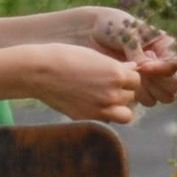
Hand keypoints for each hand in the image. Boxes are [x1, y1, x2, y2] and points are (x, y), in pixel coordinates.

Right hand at [21, 43, 144, 124]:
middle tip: (109, 85)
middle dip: (124, 91)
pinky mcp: (88, 117)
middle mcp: (112, 93)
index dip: (128, 76)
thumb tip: (131, 69)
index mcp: (116, 74)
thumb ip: (114, 66)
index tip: (119, 74)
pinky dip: (106, 115)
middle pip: (132, 96)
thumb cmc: (65, 57)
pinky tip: (94, 104)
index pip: (136, 79)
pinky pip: (108, 120)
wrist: (40, 72)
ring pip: (126, 114)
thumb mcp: (93, 56)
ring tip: (107, 98)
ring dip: (119, 107)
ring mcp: (100, 108)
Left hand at [86, 8, 176, 106]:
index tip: (145, 65)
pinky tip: (125, 84)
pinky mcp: (138, 88)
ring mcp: (151, 78)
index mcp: (164, 45)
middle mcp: (162, 63)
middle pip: (175, 85)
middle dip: (160, 82)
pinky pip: (149, 101)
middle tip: (140, 71)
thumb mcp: (126, 33)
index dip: (166, 68)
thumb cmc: (112, 26)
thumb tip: (143, 67)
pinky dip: (139, 96)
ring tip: (132, 77)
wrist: (89, 33)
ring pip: (165, 97)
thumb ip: (136, 50)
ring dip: (151, 91)